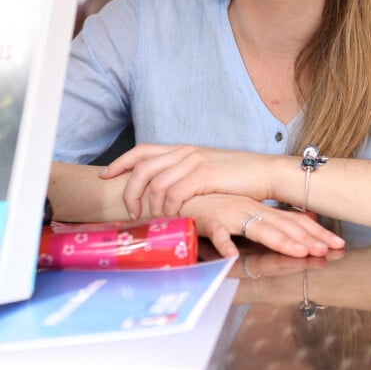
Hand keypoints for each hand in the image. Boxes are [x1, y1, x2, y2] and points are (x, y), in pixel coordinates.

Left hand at [100, 143, 274, 218]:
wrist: (265, 172)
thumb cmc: (237, 177)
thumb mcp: (206, 170)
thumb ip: (185, 176)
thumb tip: (165, 193)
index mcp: (182, 149)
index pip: (142, 151)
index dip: (120, 162)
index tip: (106, 175)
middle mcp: (185, 152)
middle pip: (142, 168)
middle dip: (129, 191)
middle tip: (132, 212)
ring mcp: (194, 162)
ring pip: (156, 183)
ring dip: (150, 205)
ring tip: (155, 220)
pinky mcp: (204, 175)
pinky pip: (175, 193)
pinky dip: (169, 208)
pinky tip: (173, 217)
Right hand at [175, 193, 343, 258]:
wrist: (181, 194)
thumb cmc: (212, 207)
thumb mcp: (243, 213)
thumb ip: (267, 221)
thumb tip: (298, 226)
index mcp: (259, 209)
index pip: (293, 221)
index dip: (315, 233)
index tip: (337, 244)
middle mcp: (250, 210)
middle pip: (284, 226)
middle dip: (308, 239)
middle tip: (329, 251)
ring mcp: (231, 214)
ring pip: (259, 229)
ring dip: (280, 241)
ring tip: (300, 252)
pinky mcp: (209, 220)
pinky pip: (219, 235)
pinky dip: (226, 246)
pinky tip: (233, 257)